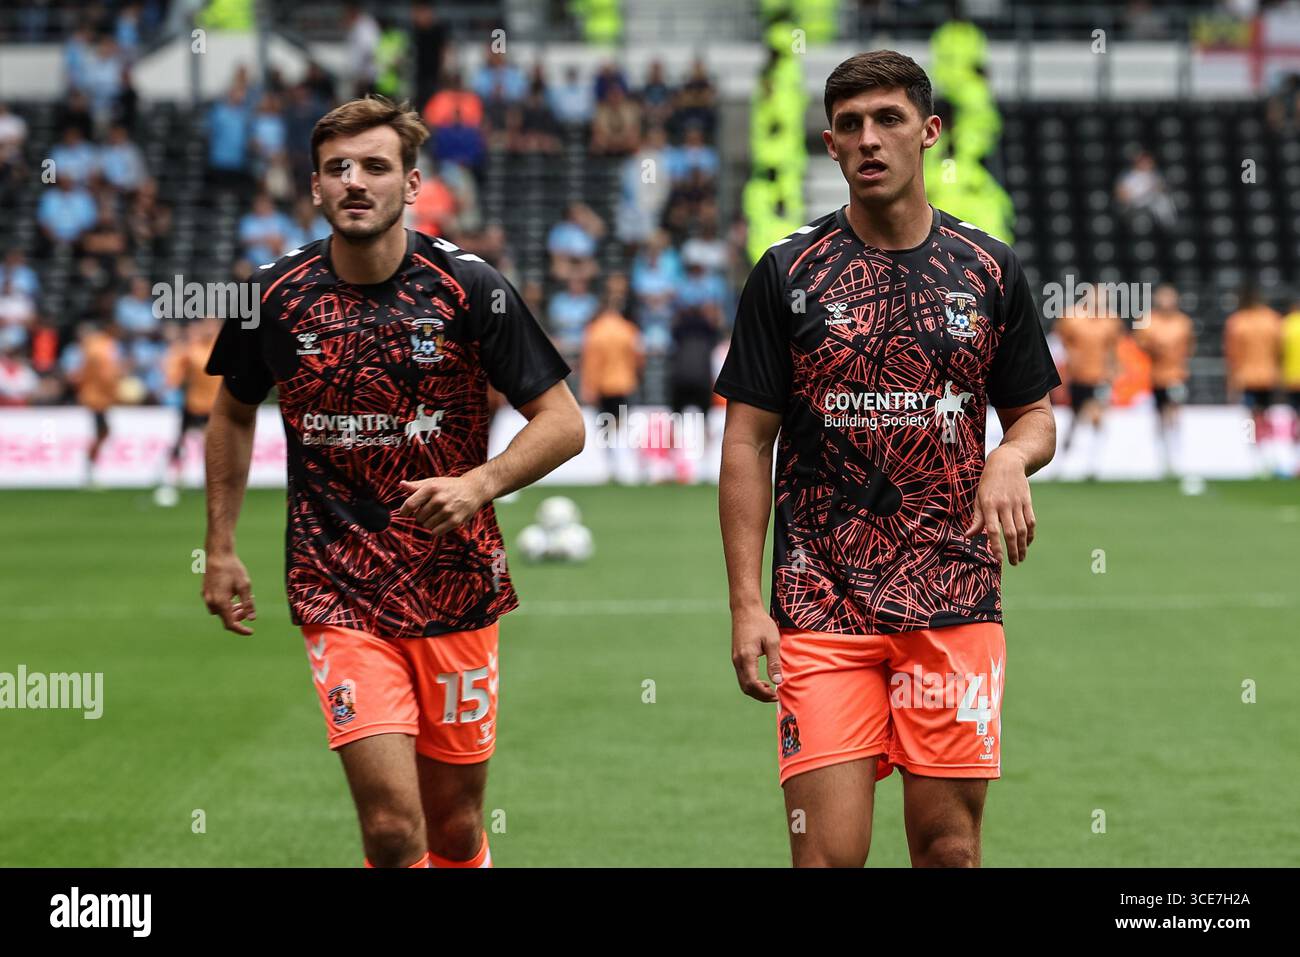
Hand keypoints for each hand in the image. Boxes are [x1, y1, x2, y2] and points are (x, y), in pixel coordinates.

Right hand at [203, 551, 256, 634]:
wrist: (218, 554)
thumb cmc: (233, 569)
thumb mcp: (245, 586)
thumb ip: (248, 604)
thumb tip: (252, 619)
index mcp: (221, 602)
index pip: (231, 624)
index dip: (241, 630)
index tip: (251, 632)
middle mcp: (211, 602)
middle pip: (226, 618)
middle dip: (239, 616)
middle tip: (249, 608)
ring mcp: (206, 597)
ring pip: (221, 611)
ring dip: (232, 610)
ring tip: (243, 601)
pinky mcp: (205, 591)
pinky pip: (216, 604)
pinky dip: (226, 604)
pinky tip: (234, 595)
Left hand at [398, 474, 488, 534]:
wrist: (473, 489)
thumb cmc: (450, 486)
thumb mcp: (433, 482)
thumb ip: (416, 486)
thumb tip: (401, 484)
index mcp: (431, 488)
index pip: (410, 504)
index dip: (404, 511)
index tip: (404, 513)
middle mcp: (439, 499)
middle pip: (418, 517)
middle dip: (421, 515)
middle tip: (429, 510)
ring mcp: (448, 510)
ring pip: (427, 525)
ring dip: (429, 523)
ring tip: (437, 515)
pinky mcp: (455, 520)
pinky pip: (436, 532)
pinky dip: (436, 529)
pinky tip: (441, 522)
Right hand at [731, 605, 782, 701]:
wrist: (745, 610)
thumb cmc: (761, 623)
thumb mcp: (772, 642)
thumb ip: (774, 663)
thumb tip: (778, 682)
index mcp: (746, 657)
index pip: (753, 684)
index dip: (764, 693)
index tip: (776, 695)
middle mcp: (737, 661)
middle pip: (746, 687)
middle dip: (760, 695)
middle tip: (774, 696)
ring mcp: (735, 659)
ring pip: (743, 683)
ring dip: (755, 691)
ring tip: (770, 690)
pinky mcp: (736, 657)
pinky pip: (742, 676)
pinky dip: (751, 684)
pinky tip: (762, 681)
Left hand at [965, 446, 1034, 565]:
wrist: (1007, 462)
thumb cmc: (988, 483)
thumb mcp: (978, 498)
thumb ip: (976, 519)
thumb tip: (968, 536)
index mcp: (989, 505)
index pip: (993, 530)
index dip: (996, 546)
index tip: (998, 559)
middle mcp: (1004, 505)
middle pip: (1011, 532)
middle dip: (1013, 550)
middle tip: (1013, 563)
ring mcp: (1017, 503)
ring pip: (1023, 529)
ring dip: (1023, 546)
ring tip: (1021, 558)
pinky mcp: (1027, 501)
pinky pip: (1031, 521)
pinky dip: (1030, 534)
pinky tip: (1027, 542)